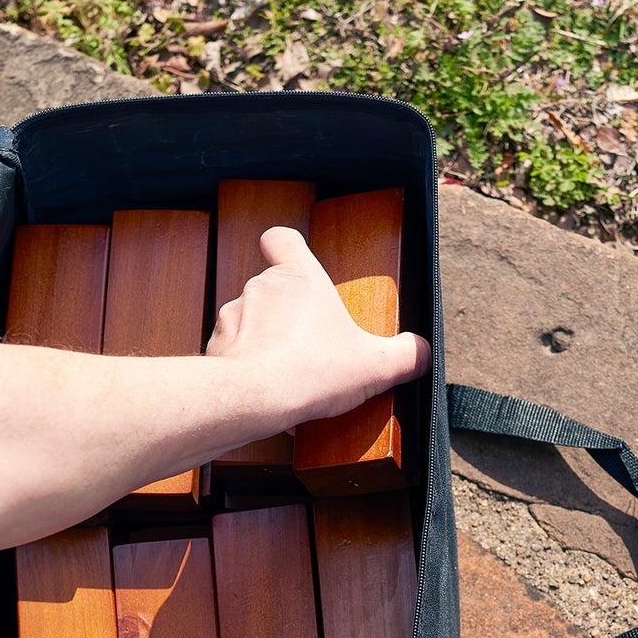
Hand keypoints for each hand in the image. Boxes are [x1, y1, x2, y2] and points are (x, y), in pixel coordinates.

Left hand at [205, 226, 430, 426]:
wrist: (254, 398)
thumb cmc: (312, 371)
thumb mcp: (375, 365)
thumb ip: (405, 356)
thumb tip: (422, 354)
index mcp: (299, 278)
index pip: (283, 238)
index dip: (288, 247)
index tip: (297, 265)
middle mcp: (261, 287)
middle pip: (272, 287)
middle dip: (287, 314)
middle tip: (308, 345)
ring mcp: (232, 315)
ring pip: (250, 321)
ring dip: (264, 341)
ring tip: (285, 373)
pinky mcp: (215, 346)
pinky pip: (232, 352)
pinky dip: (245, 366)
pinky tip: (263, 391)